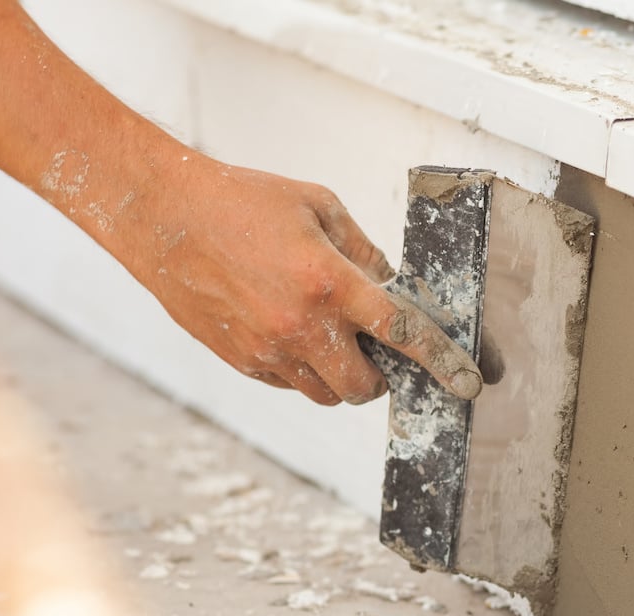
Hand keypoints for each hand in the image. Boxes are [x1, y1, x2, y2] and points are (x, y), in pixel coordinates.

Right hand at [120, 155, 482, 405]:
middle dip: (380, 377)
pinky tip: (290, 334)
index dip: (442, 362)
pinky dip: (303, 371)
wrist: (163, 217)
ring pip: (326, 394)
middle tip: (374, 352)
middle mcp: (302, 325)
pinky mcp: (242, 361)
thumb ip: (362, 252)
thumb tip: (392, 287)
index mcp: (330, 281)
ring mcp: (268, 350)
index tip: (469, 383)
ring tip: (329, 339)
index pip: (403, 333)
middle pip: (365, 386)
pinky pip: (290, 385)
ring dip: (341, 378)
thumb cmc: (243, 201)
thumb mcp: (317, 207)